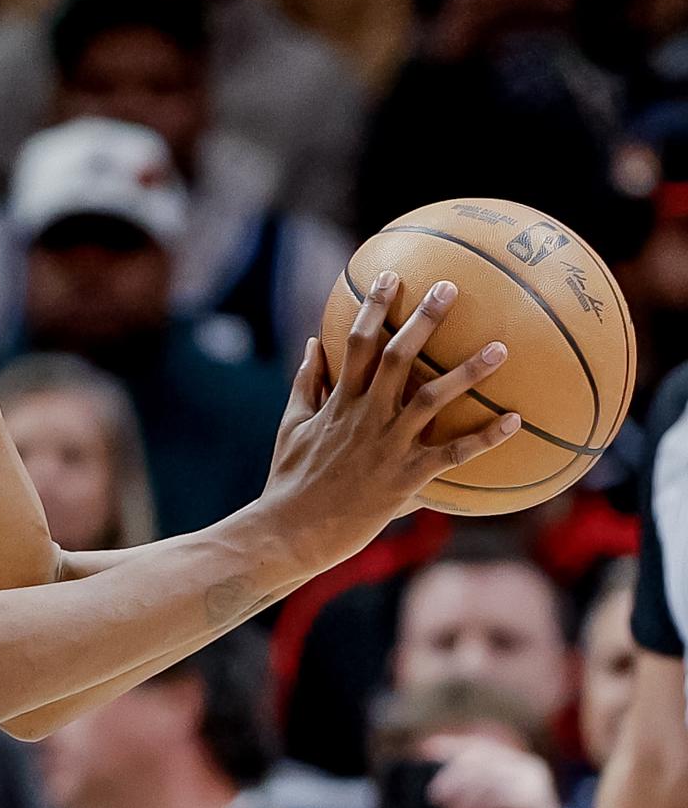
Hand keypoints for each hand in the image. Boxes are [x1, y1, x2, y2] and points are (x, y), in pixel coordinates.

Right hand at [262, 273, 518, 568]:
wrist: (292, 530)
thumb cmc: (291, 479)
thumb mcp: (291, 425)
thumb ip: (305, 382)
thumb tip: (314, 342)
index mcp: (337, 401)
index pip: (355, 342)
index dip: (372, 306)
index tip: (390, 276)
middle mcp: (364, 416)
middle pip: (396, 356)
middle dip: (423, 319)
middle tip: (450, 289)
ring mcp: (387, 445)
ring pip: (433, 399)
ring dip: (469, 372)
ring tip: (502, 347)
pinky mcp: (405, 477)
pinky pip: (453, 454)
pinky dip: (485, 437)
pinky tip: (515, 420)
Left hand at [429, 734, 586, 807]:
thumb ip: (470, 790)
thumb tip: (433, 774)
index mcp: (520, 764)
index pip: (479, 746)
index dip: (450, 746)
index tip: (423, 752)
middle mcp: (529, 766)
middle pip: (477, 757)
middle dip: (450, 774)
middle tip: (432, 797)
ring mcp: (532, 780)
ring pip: (481, 776)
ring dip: (459, 796)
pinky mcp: (531, 797)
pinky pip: (491, 795)